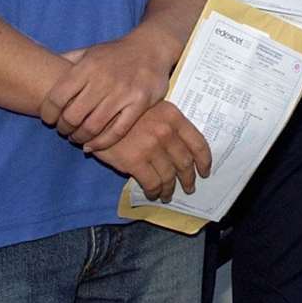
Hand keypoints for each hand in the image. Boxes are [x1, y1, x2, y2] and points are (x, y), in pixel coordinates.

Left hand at [39, 32, 171, 150]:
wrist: (152, 47)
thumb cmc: (115, 53)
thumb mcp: (89, 51)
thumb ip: (67, 61)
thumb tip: (41, 69)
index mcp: (87, 66)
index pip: (57, 97)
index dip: (47, 113)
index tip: (48, 119)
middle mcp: (104, 79)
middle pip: (73, 116)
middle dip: (63, 128)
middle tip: (64, 130)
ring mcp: (123, 92)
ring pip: (93, 127)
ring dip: (80, 137)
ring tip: (77, 138)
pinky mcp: (140, 103)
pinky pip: (117, 131)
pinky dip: (101, 143)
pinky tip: (93, 145)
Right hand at [89, 100, 211, 202]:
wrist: (97, 115)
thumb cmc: (124, 111)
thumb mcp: (152, 108)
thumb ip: (169, 124)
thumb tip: (182, 149)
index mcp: (174, 117)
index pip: (198, 143)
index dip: (204, 161)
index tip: (205, 171)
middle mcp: (166, 132)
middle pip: (185, 163)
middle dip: (188, 179)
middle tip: (189, 187)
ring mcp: (151, 147)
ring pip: (169, 176)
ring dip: (170, 189)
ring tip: (168, 194)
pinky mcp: (134, 161)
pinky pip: (151, 183)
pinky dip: (154, 191)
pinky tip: (153, 193)